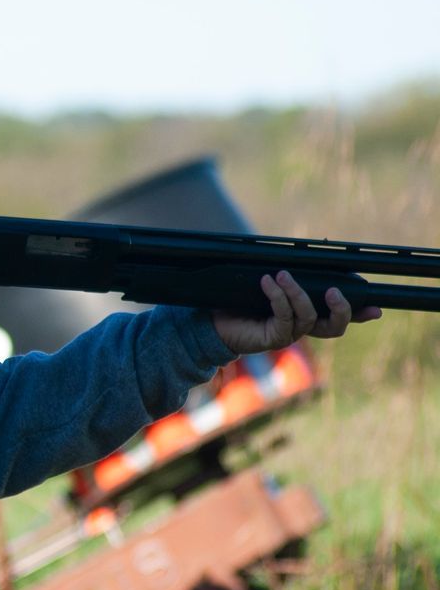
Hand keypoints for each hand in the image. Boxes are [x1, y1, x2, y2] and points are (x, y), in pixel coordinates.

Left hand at [210, 270, 381, 354]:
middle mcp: (301, 328)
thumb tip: (306, 251)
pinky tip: (267, 282)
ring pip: (308, 317)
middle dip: (341, 309)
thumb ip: (289, 275)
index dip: (360, 314)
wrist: (212, 322)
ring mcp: (288, 335)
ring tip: (283, 275)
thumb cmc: (239, 301)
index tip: (376, 309)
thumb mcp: (268, 285)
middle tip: (335, 291)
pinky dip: (278, 296)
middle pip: (334, 327)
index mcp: (306, 316)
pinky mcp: (273, 338)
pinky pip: (283, 316)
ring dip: (298, 293)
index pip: (337, 317)